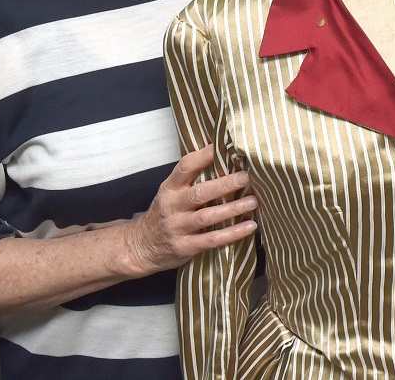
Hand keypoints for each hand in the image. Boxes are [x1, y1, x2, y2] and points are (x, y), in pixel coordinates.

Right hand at [121, 146, 257, 276]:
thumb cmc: (164, 214)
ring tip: (253, 201)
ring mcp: (178, 227)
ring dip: (232, 208)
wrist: (141, 247)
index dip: (204, 155)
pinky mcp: (185, 247)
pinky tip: (249, 226)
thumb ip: (191, 180)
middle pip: (199, 193)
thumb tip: (225, 159)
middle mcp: (172, 206)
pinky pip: (212, 239)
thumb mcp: (170, 193)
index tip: (225, 148)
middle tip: (246, 177)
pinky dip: (232, 233)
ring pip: (207, 216)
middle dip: (224, 184)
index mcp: (170, 188)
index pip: (185, 166)